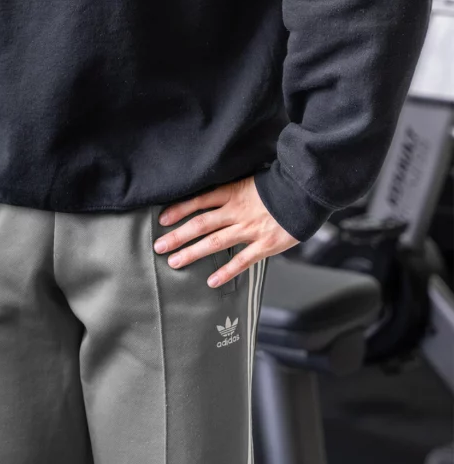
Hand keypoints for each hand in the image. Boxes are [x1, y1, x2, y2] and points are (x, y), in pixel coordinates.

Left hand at [153, 176, 298, 286]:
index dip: (179, 210)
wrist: (305, 192)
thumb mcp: (249, 182)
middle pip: (201, 224)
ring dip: (192, 253)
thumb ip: (231, 192)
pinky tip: (211, 281)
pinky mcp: (265, 245)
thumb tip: (210, 199)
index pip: (199, 201)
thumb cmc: (277, 187)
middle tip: (159, 247)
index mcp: (233, 193)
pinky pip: (241, 260)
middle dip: (178, 236)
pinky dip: (226, 272)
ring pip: (215, 243)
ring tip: (175, 263)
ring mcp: (250, 229)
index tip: (162, 220)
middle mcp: (237, 211)